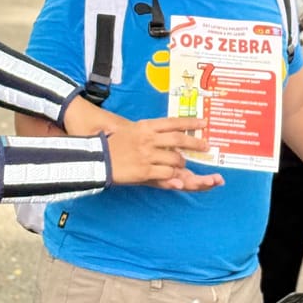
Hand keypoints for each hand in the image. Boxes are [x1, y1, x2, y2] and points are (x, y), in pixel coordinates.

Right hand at [106, 116, 224, 189]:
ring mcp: (147, 155)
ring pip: (175, 159)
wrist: (96, 158)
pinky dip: (173, 177)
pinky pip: (166, 174)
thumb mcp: (130, 131)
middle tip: (206, 146)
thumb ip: (148, 132)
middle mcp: (148, 139)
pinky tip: (177, 179)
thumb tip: (165, 134)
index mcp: (145, 126)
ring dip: (181, 164)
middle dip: (195, 143)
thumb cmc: (112, 144)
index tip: (203, 122)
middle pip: (179, 140)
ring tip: (182, 166)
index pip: (173, 122)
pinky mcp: (144, 171)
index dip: (190, 122)